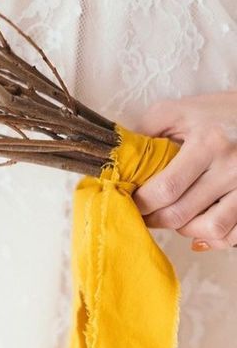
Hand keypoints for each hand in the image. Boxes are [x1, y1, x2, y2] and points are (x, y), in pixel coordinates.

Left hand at [134, 92, 236, 250]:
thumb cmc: (220, 113)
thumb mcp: (182, 110)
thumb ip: (147, 129)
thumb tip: (121, 160)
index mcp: (209, 143)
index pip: (164, 189)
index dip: (140, 203)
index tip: (129, 201)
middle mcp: (232, 167)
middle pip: (181, 214)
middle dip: (154, 219)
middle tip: (144, 213)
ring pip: (210, 228)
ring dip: (185, 229)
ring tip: (176, 215)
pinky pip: (234, 234)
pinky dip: (215, 237)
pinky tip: (201, 227)